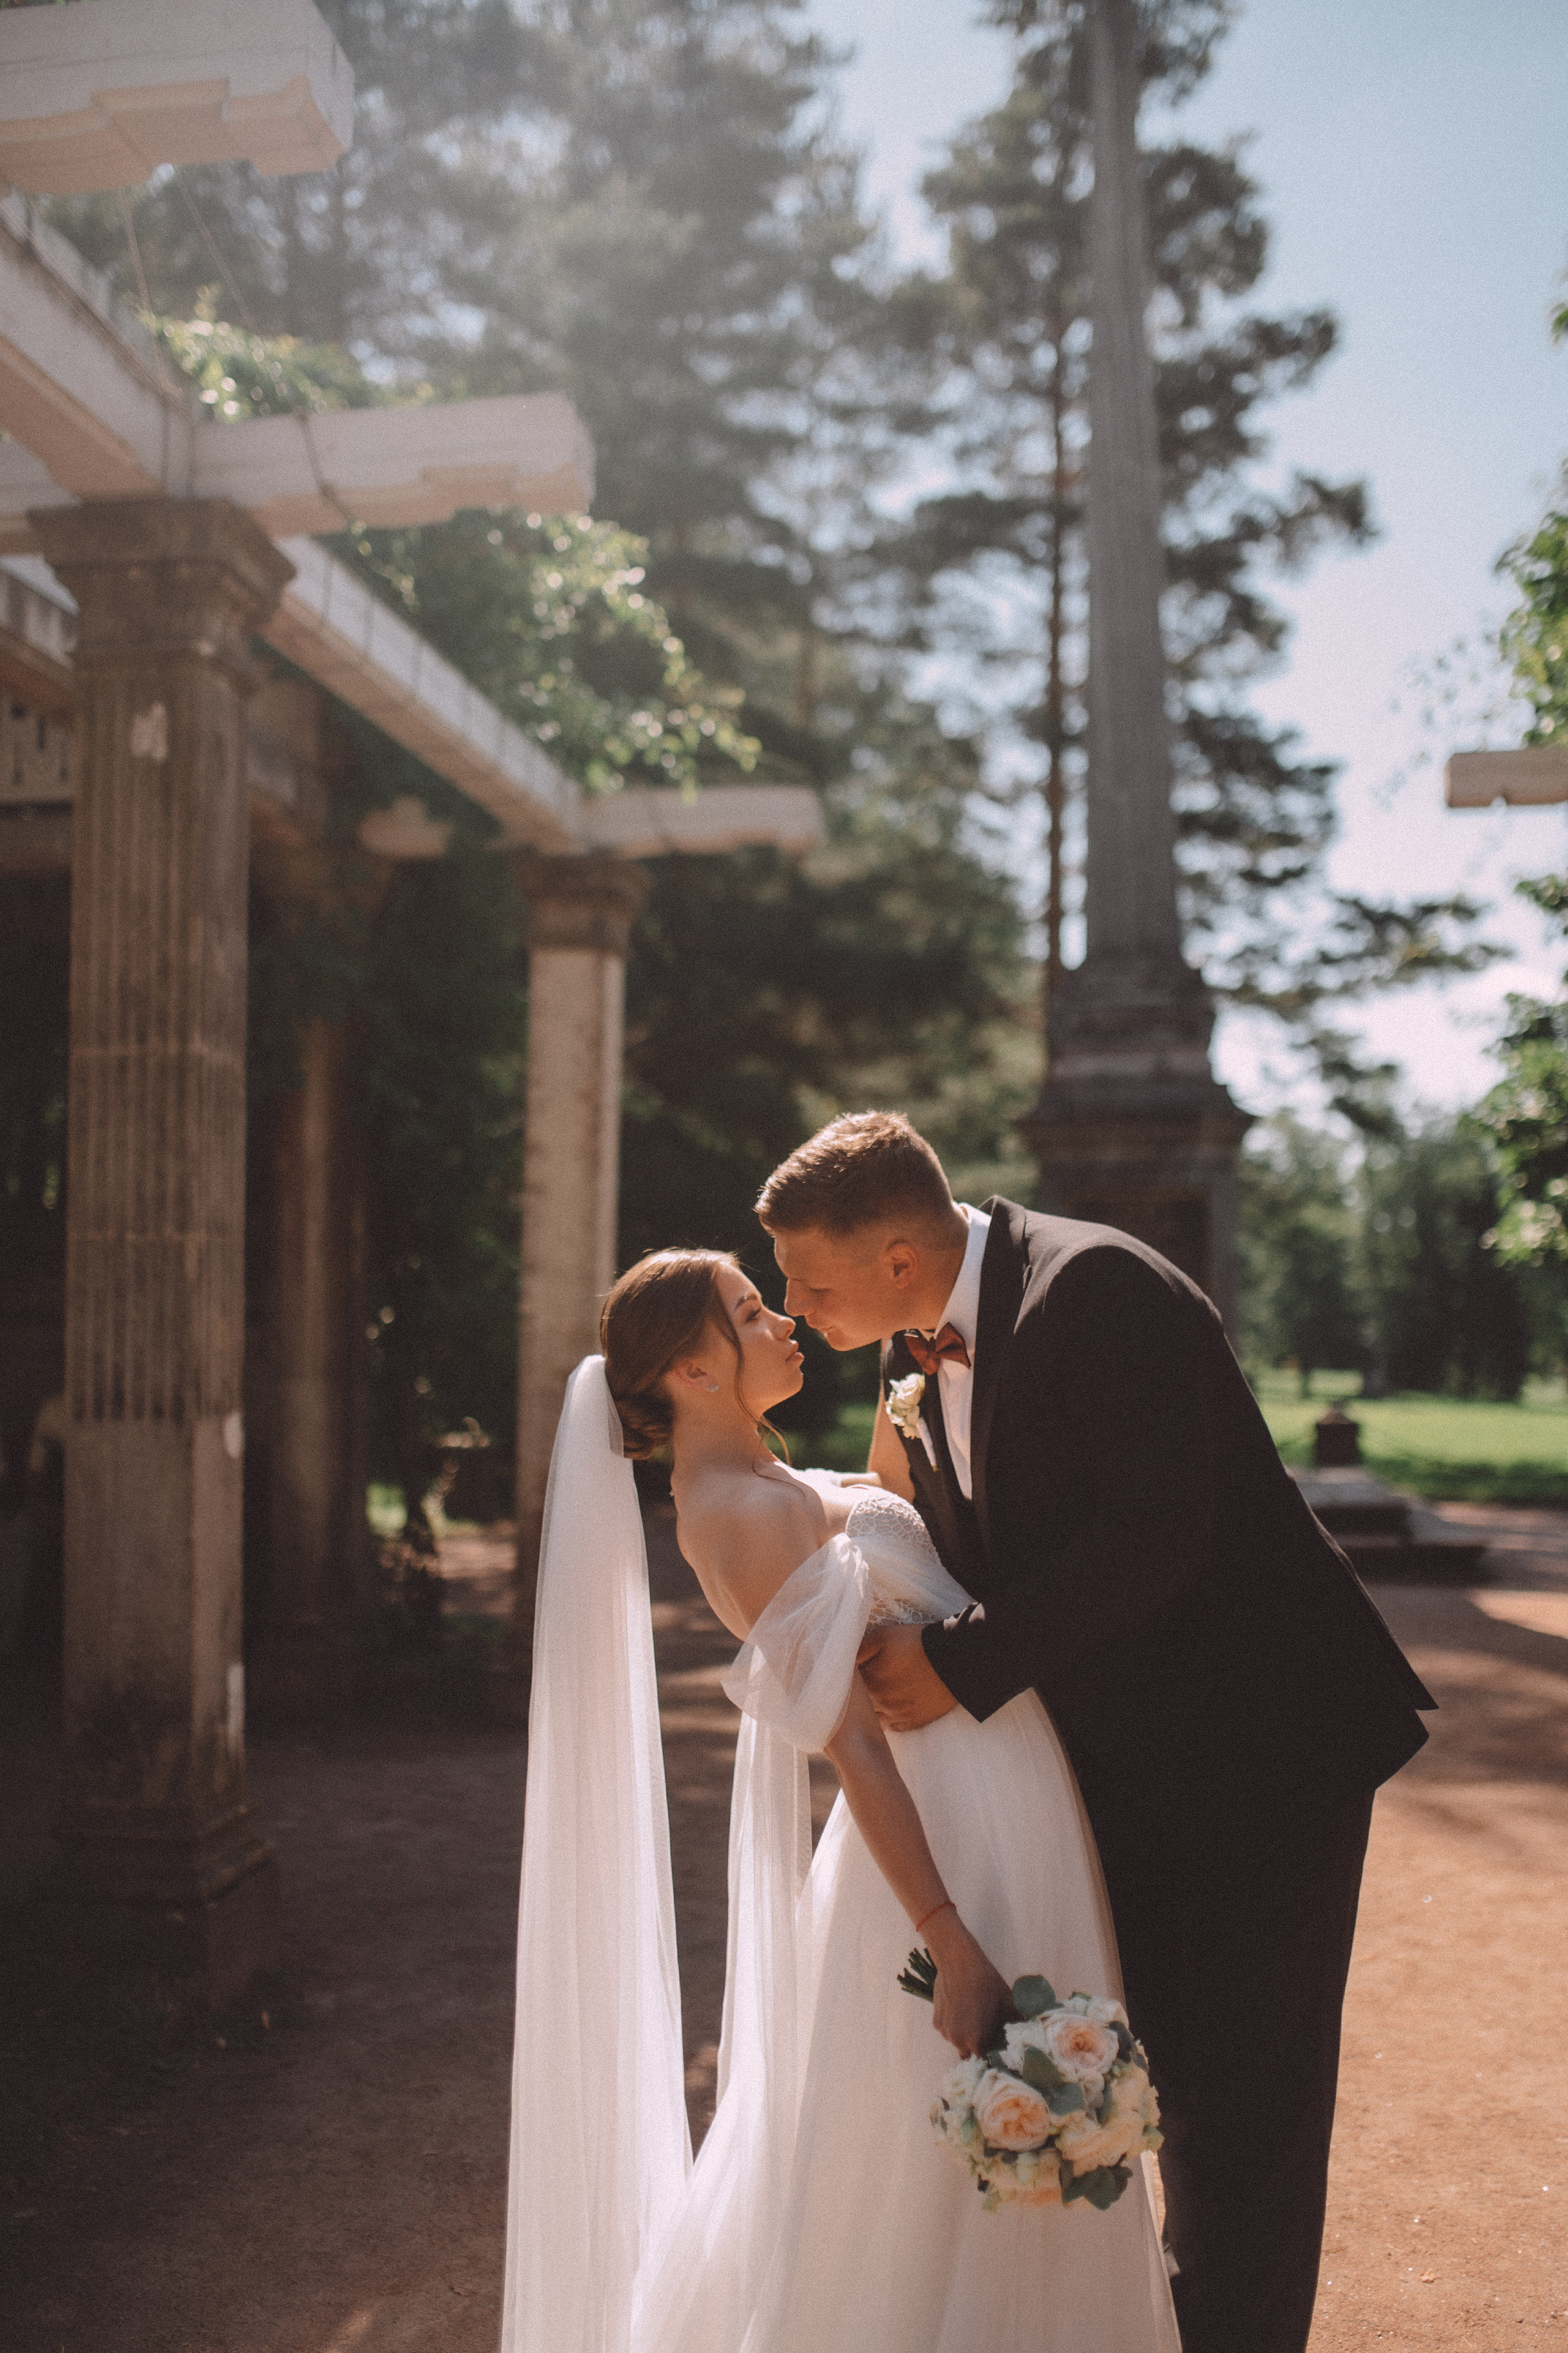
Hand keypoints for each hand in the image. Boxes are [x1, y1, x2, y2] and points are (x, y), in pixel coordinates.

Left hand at [857, 1623, 958, 1730]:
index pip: (847, 1687)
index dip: (848, 1679)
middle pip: (859, 1705)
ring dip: (872, 1710)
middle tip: (863, 1684)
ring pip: (874, 1719)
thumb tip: (844, 1660)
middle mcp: (880, 1703)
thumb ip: (859, 1649)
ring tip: (877, 1697)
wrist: (955, 1659)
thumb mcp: (883, 1637)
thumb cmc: (917, 1644)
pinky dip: (889, 1718)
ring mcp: (897, 1715)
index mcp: (869, 1683)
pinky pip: (893, 1726)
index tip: (851, 1671)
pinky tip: (891, 1707)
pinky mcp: (915, 1721)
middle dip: (857, 1697)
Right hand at [925, 1911, 1014, 2056]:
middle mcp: (958, 2041)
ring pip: (958, 2042)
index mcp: (977, 2040)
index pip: (986, 2059)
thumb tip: (1031, 2032)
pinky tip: (960, 2008)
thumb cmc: (986, 1982)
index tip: (995, 2042)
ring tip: (973, 2014)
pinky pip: (947, 2031)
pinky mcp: (936, 2022)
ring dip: (965, 2035)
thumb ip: (1019, 2022)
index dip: (992, 2052)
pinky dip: (954, 2025)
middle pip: (970, 2053)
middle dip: (977, 2045)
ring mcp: (945, 2032)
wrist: (959, 1961)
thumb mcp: (1008, 2002)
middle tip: (985, 2027)